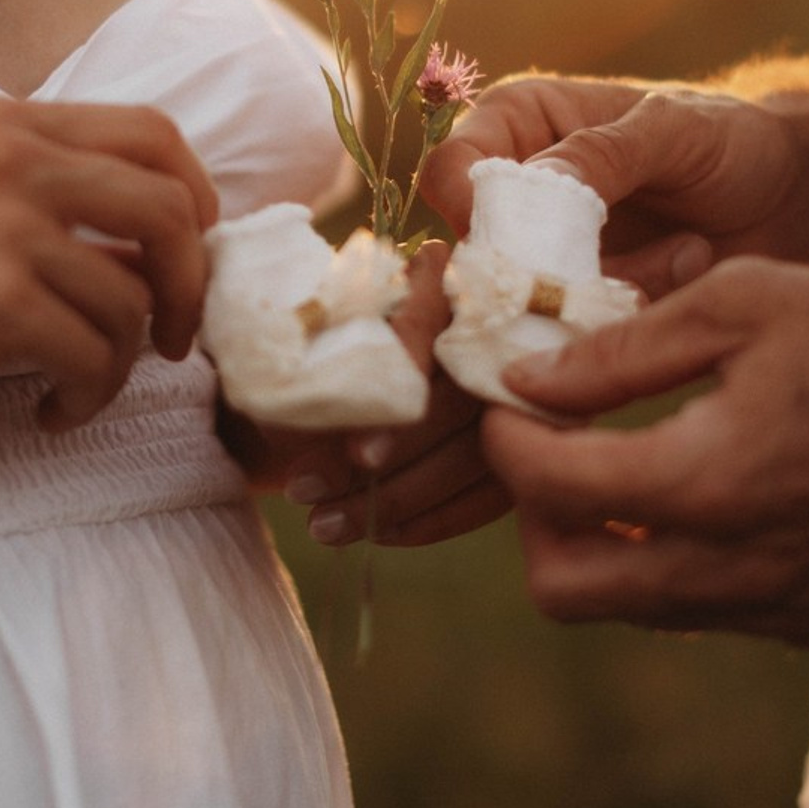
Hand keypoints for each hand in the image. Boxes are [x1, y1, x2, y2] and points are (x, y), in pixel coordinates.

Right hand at [0, 98, 217, 469]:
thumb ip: (66, 195)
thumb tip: (181, 238)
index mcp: (12, 125)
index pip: (153, 132)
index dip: (196, 195)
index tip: (190, 254)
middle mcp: (9, 157)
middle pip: (168, 209)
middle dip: (189, 286)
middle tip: (172, 337)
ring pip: (132, 299)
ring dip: (122, 362)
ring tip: (80, 383)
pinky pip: (94, 355)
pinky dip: (88, 395)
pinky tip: (51, 409)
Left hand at [282, 241, 510, 546]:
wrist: (370, 326)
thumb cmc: (329, 318)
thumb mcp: (314, 314)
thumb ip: (306, 349)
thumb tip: (285, 418)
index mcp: (439, 274)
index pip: (425, 328)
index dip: (398, 396)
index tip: (362, 454)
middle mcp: (488, 323)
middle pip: (455, 405)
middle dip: (388, 463)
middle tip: (306, 491)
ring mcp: (516, 383)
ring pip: (477, 456)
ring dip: (401, 504)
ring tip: (324, 525)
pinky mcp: (522, 436)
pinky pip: (492, 493)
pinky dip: (436, 520)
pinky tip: (382, 532)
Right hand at [419, 74, 808, 295]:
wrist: (798, 200)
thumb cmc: (731, 139)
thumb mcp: (674, 130)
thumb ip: (603, 151)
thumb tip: (532, 186)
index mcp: (515, 125)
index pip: (452, 171)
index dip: (471, 211)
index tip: (522, 241)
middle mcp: (512, 194)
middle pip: (474, 253)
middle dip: (541, 272)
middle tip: (615, 270)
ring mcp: (542, 258)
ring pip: (521, 304)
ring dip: (600, 294)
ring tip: (683, 255)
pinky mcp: (575, 308)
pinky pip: (565, 336)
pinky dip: (621, 320)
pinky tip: (680, 276)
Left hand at [484, 257, 808, 645]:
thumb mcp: (738, 304)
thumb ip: (619, 351)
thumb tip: (525, 381)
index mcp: (707, 481)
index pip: (549, 488)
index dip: (505, 439)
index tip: (505, 400)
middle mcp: (734, 567)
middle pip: (563, 588)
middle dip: (533, 517)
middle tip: (549, 447)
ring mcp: (776, 604)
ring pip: (626, 605)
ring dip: (593, 541)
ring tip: (608, 459)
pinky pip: (694, 607)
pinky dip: (658, 558)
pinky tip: (679, 488)